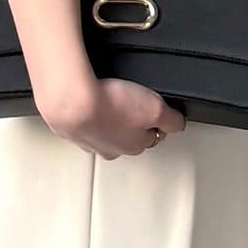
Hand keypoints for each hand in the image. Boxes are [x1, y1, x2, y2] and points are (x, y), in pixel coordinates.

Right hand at [36, 73, 185, 158]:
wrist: (72, 101)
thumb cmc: (111, 105)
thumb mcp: (156, 109)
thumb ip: (172, 119)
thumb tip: (178, 124)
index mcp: (135, 146)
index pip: (151, 135)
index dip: (153, 118)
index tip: (150, 105)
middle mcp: (111, 150)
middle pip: (127, 136)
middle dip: (129, 120)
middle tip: (127, 99)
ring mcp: (89, 142)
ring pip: (104, 131)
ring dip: (106, 118)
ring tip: (107, 97)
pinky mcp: (69, 131)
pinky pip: (83, 124)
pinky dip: (86, 114)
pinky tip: (88, 99)